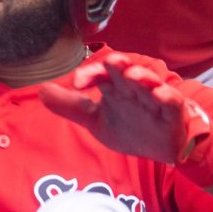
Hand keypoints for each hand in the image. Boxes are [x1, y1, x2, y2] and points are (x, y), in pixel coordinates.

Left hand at [40, 52, 200, 164]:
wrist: (161, 149)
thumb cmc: (130, 127)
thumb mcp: (95, 120)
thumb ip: (69, 106)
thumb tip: (41, 91)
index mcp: (114, 88)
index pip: (99, 74)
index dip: (89, 75)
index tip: (77, 84)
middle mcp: (133, 89)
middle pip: (125, 70)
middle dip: (118, 63)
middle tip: (110, 62)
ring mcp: (153, 99)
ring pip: (149, 82)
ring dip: (142, 77)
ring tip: (133, 75)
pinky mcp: (172, 113)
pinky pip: (171, 102)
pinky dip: (167, 97)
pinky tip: (160, 95)